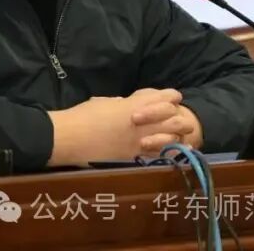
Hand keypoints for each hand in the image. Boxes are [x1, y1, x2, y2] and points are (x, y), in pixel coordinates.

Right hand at [47, 88, 189, 166]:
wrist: (71, 137)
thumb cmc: (83, 116)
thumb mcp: (104, 102)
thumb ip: (120, 104)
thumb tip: (127, 105)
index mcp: (132, 106)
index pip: (160, 98)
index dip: (171, 96)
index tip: (175, 97)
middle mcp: (139, 123)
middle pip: (170, 118)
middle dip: (178, 117)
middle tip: (182, 119)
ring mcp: (137, 141)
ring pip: (169, 138)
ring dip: (176, 136)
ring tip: (181, 137)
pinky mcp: (132, 157)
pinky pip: (156, 155)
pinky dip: (167, 153)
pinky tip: (173, 153)